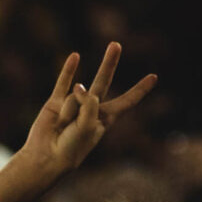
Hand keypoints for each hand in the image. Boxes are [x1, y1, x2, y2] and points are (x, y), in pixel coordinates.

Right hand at [15, 45, 157, 181]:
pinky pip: (63, 81)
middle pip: (103, 81)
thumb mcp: (87, 127)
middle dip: (109, 63)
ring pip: (75, 95)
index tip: (154, 77)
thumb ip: (89, 104)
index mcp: (104, 120)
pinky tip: (75, 56)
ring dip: (69, 110)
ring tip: (63, 125)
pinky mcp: (55, 101)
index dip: (139, 90)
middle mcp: (90, 109)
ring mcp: (73, 103)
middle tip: (116, 44)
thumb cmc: (71, 147)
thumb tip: (79, 86)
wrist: (46, 156)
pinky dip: (68, 69)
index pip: (126, 101)